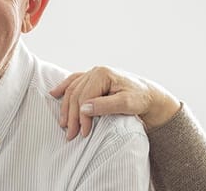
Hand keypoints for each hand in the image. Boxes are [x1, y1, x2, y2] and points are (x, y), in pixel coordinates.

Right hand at [47, 66, 180, 140]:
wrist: (150, 95)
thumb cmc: (141, 99)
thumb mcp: (127, 104)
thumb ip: (105, 106)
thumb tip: (83, 108)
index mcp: (102, 74)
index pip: (84, 97)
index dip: (82, 117)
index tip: (84, 133)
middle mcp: (95, 71)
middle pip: (76, 95)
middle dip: (72, 116)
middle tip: (71, 134)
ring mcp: (92, 74)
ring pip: (72, 90)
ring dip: (66, 108)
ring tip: (64, 124)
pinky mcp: (93, 80)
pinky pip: (74, 83)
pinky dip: (63, 88)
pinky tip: (54, 94)